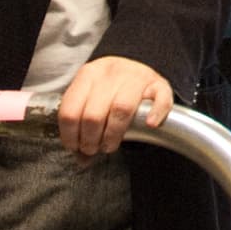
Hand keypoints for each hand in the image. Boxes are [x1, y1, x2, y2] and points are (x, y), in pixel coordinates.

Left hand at [60, 54, 174, 158]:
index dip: (70, 136)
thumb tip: (82, 159)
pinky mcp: (159, 84)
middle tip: (93, 148)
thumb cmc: (110, 89)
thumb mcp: (91, 100)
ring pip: (121, 108)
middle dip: (90, 140)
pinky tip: (149, 125)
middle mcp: (111, 72)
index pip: (70, 111)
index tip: (75, 146)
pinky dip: (155, 114)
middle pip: (93, 114)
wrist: (135, 70)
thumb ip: (81, 127)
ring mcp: (137, 76)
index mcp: (88, 74)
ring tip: (110, 145)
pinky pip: (160, 99)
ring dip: (112, 135)